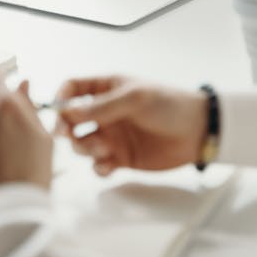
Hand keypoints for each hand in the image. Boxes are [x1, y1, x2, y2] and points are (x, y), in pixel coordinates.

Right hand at [55, 76, 208, 175]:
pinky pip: (98, 165)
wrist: (198, 131)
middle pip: (71, 121)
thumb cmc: (169, 105)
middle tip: (69, 136)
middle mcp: (105, 112)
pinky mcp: (121, 158)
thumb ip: (101, 107)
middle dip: (66, 129)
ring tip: (103, 149)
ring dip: (84, 148)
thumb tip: (68, 113)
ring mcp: (112, 136)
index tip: (58, 111)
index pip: (72, 89)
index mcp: (107, 89)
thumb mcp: (134, 98)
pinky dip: (98, 167)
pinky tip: (108, 166)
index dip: (61, 99)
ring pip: (82, 145)